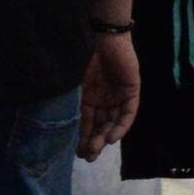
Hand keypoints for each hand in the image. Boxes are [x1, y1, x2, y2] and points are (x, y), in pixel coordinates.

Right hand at [79, 34, 142, 155]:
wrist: (103, 37)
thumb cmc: (83, 57)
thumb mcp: (75, 85)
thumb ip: (74, 104)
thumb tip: (61, 126)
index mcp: (89, 96)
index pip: (87, 122)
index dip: (84, 138)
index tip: (79, 153)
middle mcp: (104, 98)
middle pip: (101, 125)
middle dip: (94, 142)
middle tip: (89, 157)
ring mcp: (118, 96)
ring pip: (113, 122)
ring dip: (105, 136)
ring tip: (97, 149)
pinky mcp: (132, 92)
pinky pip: (127, 113)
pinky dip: (120, 126)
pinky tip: (111, 138)